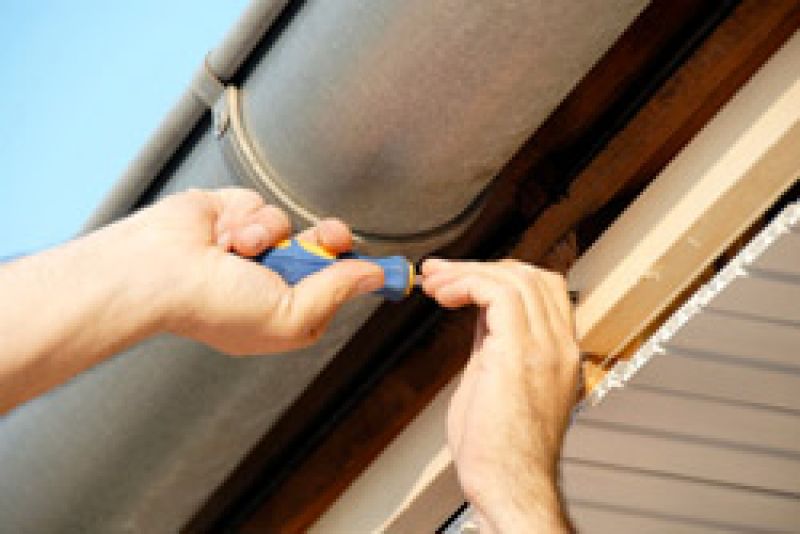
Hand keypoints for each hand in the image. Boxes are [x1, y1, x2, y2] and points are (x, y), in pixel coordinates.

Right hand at [120, 188, 384, 354]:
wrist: (158, 272)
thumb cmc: (214, 306)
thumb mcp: (290, 314)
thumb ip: (336, 291)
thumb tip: (375, 275)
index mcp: (284, 312)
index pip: (335, 287)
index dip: (356, 272)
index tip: (383, 263)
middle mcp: (271, 280)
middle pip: (323, 250)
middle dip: (330, 241)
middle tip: (330, 237)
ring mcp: (253, 247)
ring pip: (292, 225)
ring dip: (271, 235)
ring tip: (241, 250)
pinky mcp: (234, 215)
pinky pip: (264, 206)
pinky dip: (249, 218)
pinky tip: (224, 236)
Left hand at [421, 259, 578, 532]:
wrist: (508, 487)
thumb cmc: (499, 450)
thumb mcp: (496, 381)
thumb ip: (494, 345)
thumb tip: (478, 314)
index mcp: (557, 353)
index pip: (541, 290)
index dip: (498, 274)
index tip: (459, 277)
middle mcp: (558, 346)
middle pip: (531, 276)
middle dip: (480, 267)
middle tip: (439, 273)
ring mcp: (545, 348)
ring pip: (515, 278)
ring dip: (467, 272)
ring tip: (433, 283)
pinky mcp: (519, 354)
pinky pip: (498, 294)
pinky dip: (467, 284)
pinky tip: (443, 294)